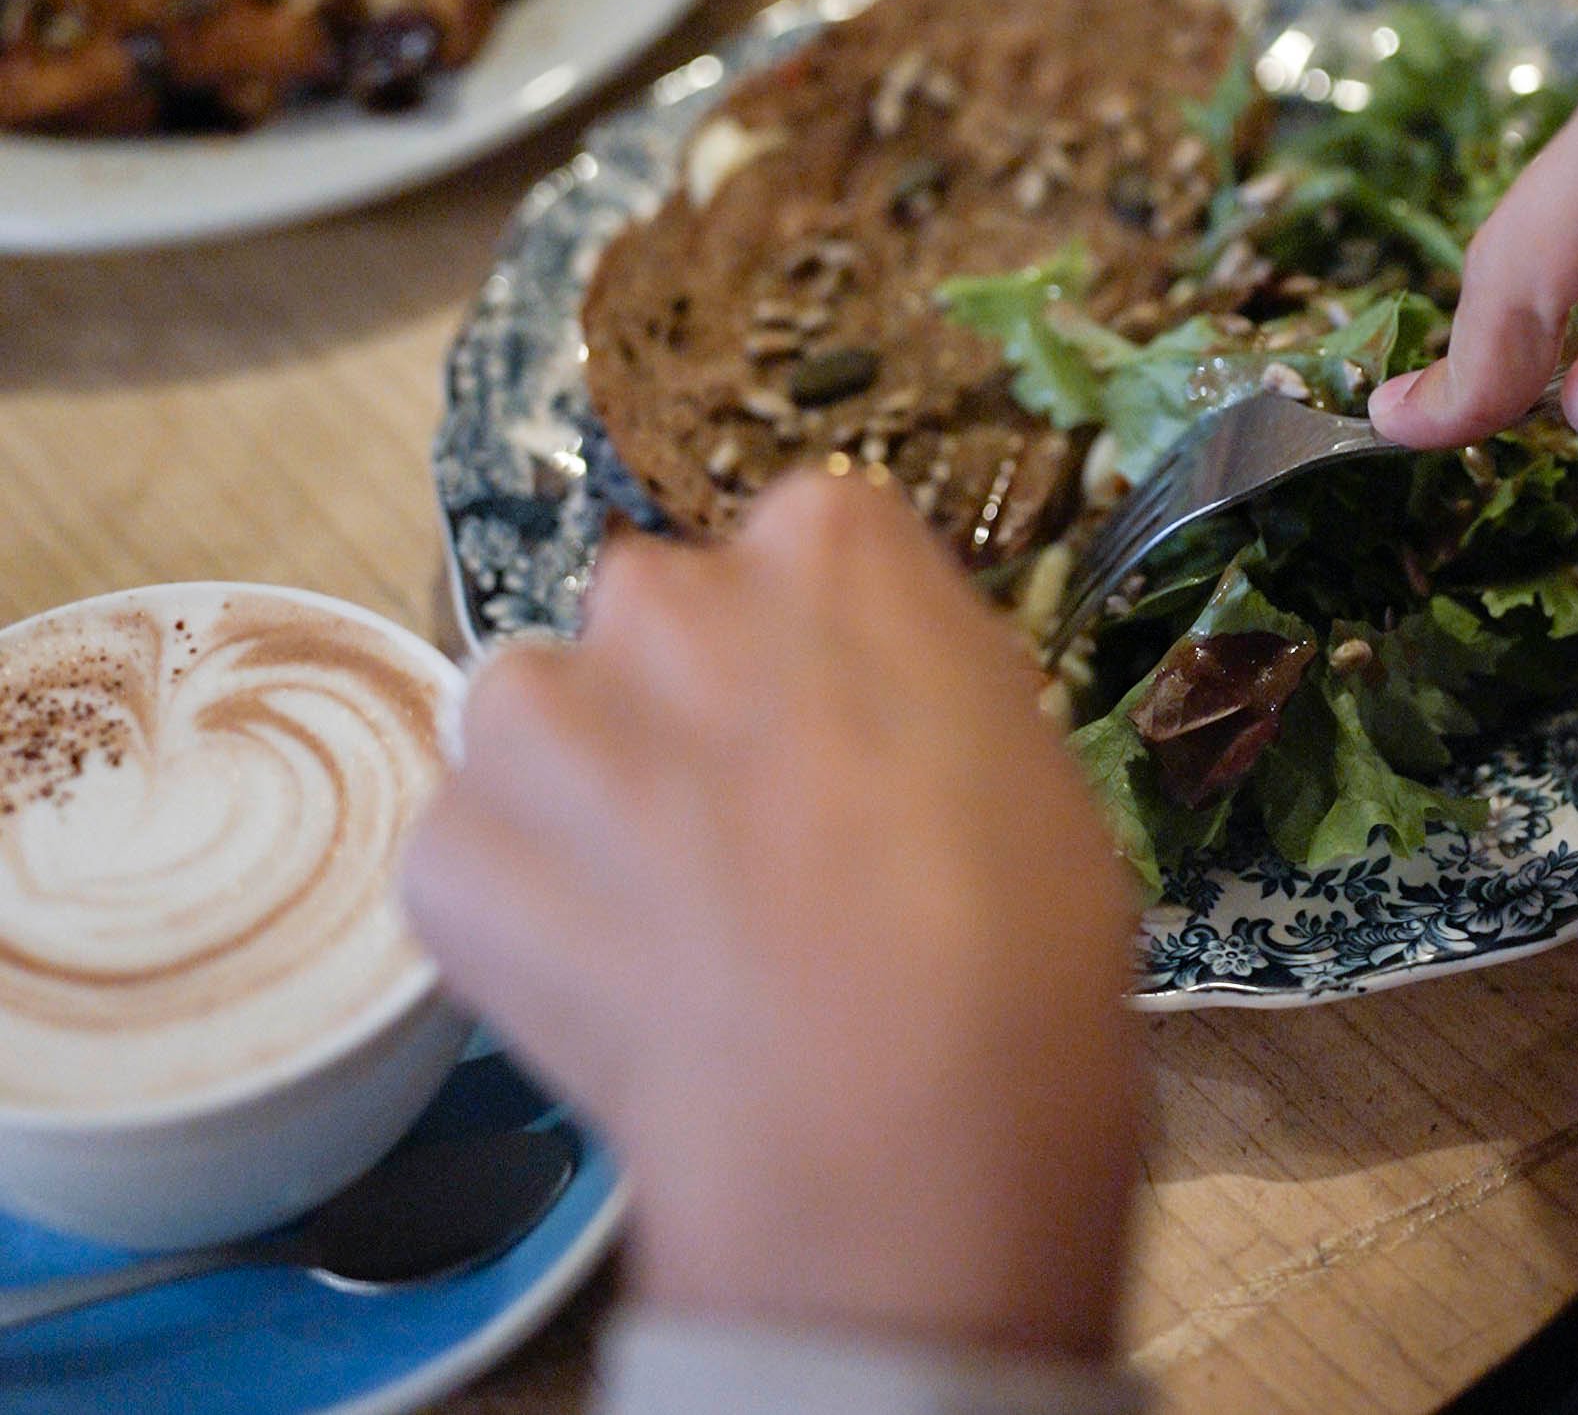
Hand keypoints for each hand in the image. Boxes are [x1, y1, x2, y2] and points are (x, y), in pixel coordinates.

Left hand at [399, 474, 1142, 1359]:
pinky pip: (477, 850)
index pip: (809, 547)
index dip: (830, 654)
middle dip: (691, 700)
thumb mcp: (1025, 766)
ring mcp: (536, 719)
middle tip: (751, 837)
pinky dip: (521, 910)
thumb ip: (921, 688)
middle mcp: (661, 592)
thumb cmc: (1018, 949)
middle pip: (660, 617)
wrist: (888, 1136)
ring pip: (537, 717)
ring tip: (658, 918)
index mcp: (828, 544)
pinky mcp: (450, 850)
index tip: (850, 739)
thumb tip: (868, 713)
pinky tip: (603, 990)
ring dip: (581, 787)